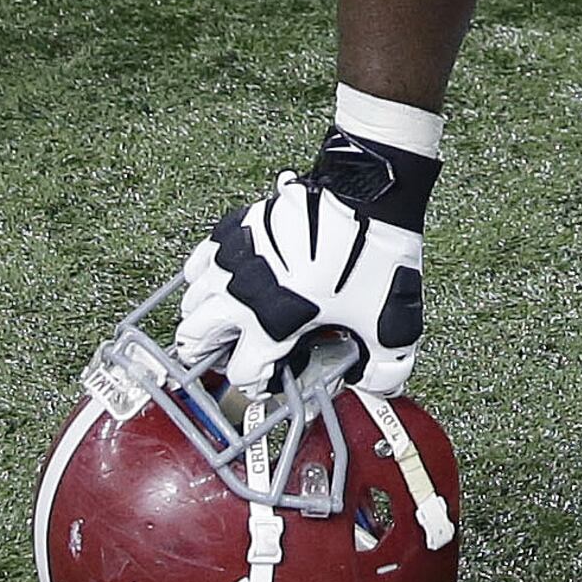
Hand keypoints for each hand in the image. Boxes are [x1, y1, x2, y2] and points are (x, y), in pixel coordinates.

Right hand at [174, 132, 434, 398]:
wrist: (367, 196)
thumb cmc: (372, 254)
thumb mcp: (389, 328)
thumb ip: (384, 369)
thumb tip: (378, 385)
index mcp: (274, 324)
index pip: (241, 371)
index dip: (255, 383)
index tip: (268, 379)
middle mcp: (244, 293)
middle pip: (195, 337)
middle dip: (209, 352)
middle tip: (227, 355)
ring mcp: (235, 257)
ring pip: (191, 298)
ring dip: (202, 316)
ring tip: (221, 321)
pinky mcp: (239, 226)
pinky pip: (202, 256)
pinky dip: (204, 273)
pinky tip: (221, 277)